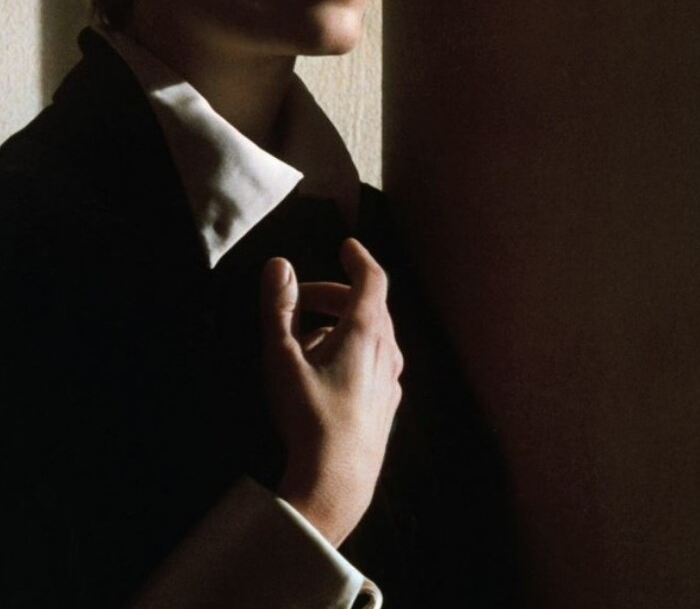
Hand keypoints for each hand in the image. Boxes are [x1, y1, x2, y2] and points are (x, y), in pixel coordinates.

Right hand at [261, 238, 402, 545]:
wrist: (337, 481)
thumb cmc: (308, 414)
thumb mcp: (282, 358)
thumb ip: (279, 308)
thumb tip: (279, 265)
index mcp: (366, 330)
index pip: (372, 278)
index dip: (358, 258)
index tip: (346, 247)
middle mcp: (387, 349)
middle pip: (368, 305)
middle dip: (334, 294)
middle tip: (301, 299)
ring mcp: (392, 377)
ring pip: (372, 333)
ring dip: (342, 323)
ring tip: (306, 338)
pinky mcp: (389, 402)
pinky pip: (375, 359)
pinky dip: (353, 348)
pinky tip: (327, 370)